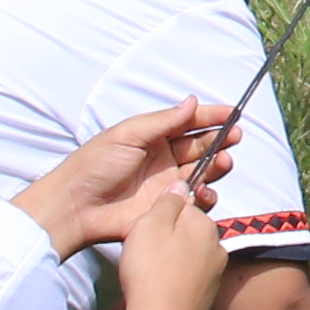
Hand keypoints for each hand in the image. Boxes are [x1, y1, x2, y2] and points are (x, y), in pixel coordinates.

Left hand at [17, 100, 241, 257]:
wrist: (76, 207)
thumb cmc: (95, 165)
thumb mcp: (128, 135)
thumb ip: (163, 121)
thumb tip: (193, 101)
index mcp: (153, 137)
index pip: (189, 122)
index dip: (212, 117)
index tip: (233, 114)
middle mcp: (164, 158)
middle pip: (201, 145)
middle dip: (220, 139)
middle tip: (233, 137)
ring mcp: (167, 183)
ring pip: (204, 171)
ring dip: (217, 164)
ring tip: (222, 162)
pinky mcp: (168, 207)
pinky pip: (196, 199)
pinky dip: (206, 194)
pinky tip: (203, 189)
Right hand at [111, 185, 227, 309]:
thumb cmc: (151, 270)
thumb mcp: (150, 225)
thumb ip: (167, 201)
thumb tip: (182, 184)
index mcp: (205, 224)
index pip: (183, 207)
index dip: (158, 217)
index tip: (142, 232)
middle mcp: (218, 246)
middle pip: (186, 232)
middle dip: (166, 239)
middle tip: (142, 255)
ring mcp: (215, 273)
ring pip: (188, 256)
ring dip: (170, 260)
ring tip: (148, 274)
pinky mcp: (208, 295)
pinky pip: (188, 278)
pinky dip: (174, 280)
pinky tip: (159, 290)